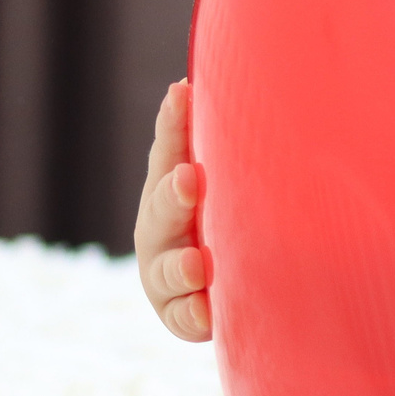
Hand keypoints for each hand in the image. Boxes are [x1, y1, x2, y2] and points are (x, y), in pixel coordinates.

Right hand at [134, 80, 212, 340]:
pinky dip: (192, 316)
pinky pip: (183, 320)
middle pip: (162, 208)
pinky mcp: (182, 314)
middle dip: (174, 193)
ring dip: (180, 266)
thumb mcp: (231, 173)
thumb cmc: (232, 211)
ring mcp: (167, 273)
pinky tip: (206, 315)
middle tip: (190, 178)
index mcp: (171, 185)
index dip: (174, 125)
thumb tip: (213, 75)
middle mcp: (162, 228)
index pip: (169, 148)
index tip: (181, 93)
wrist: (232, 284)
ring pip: (165, 271)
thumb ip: (218, 134)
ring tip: (197, 264)